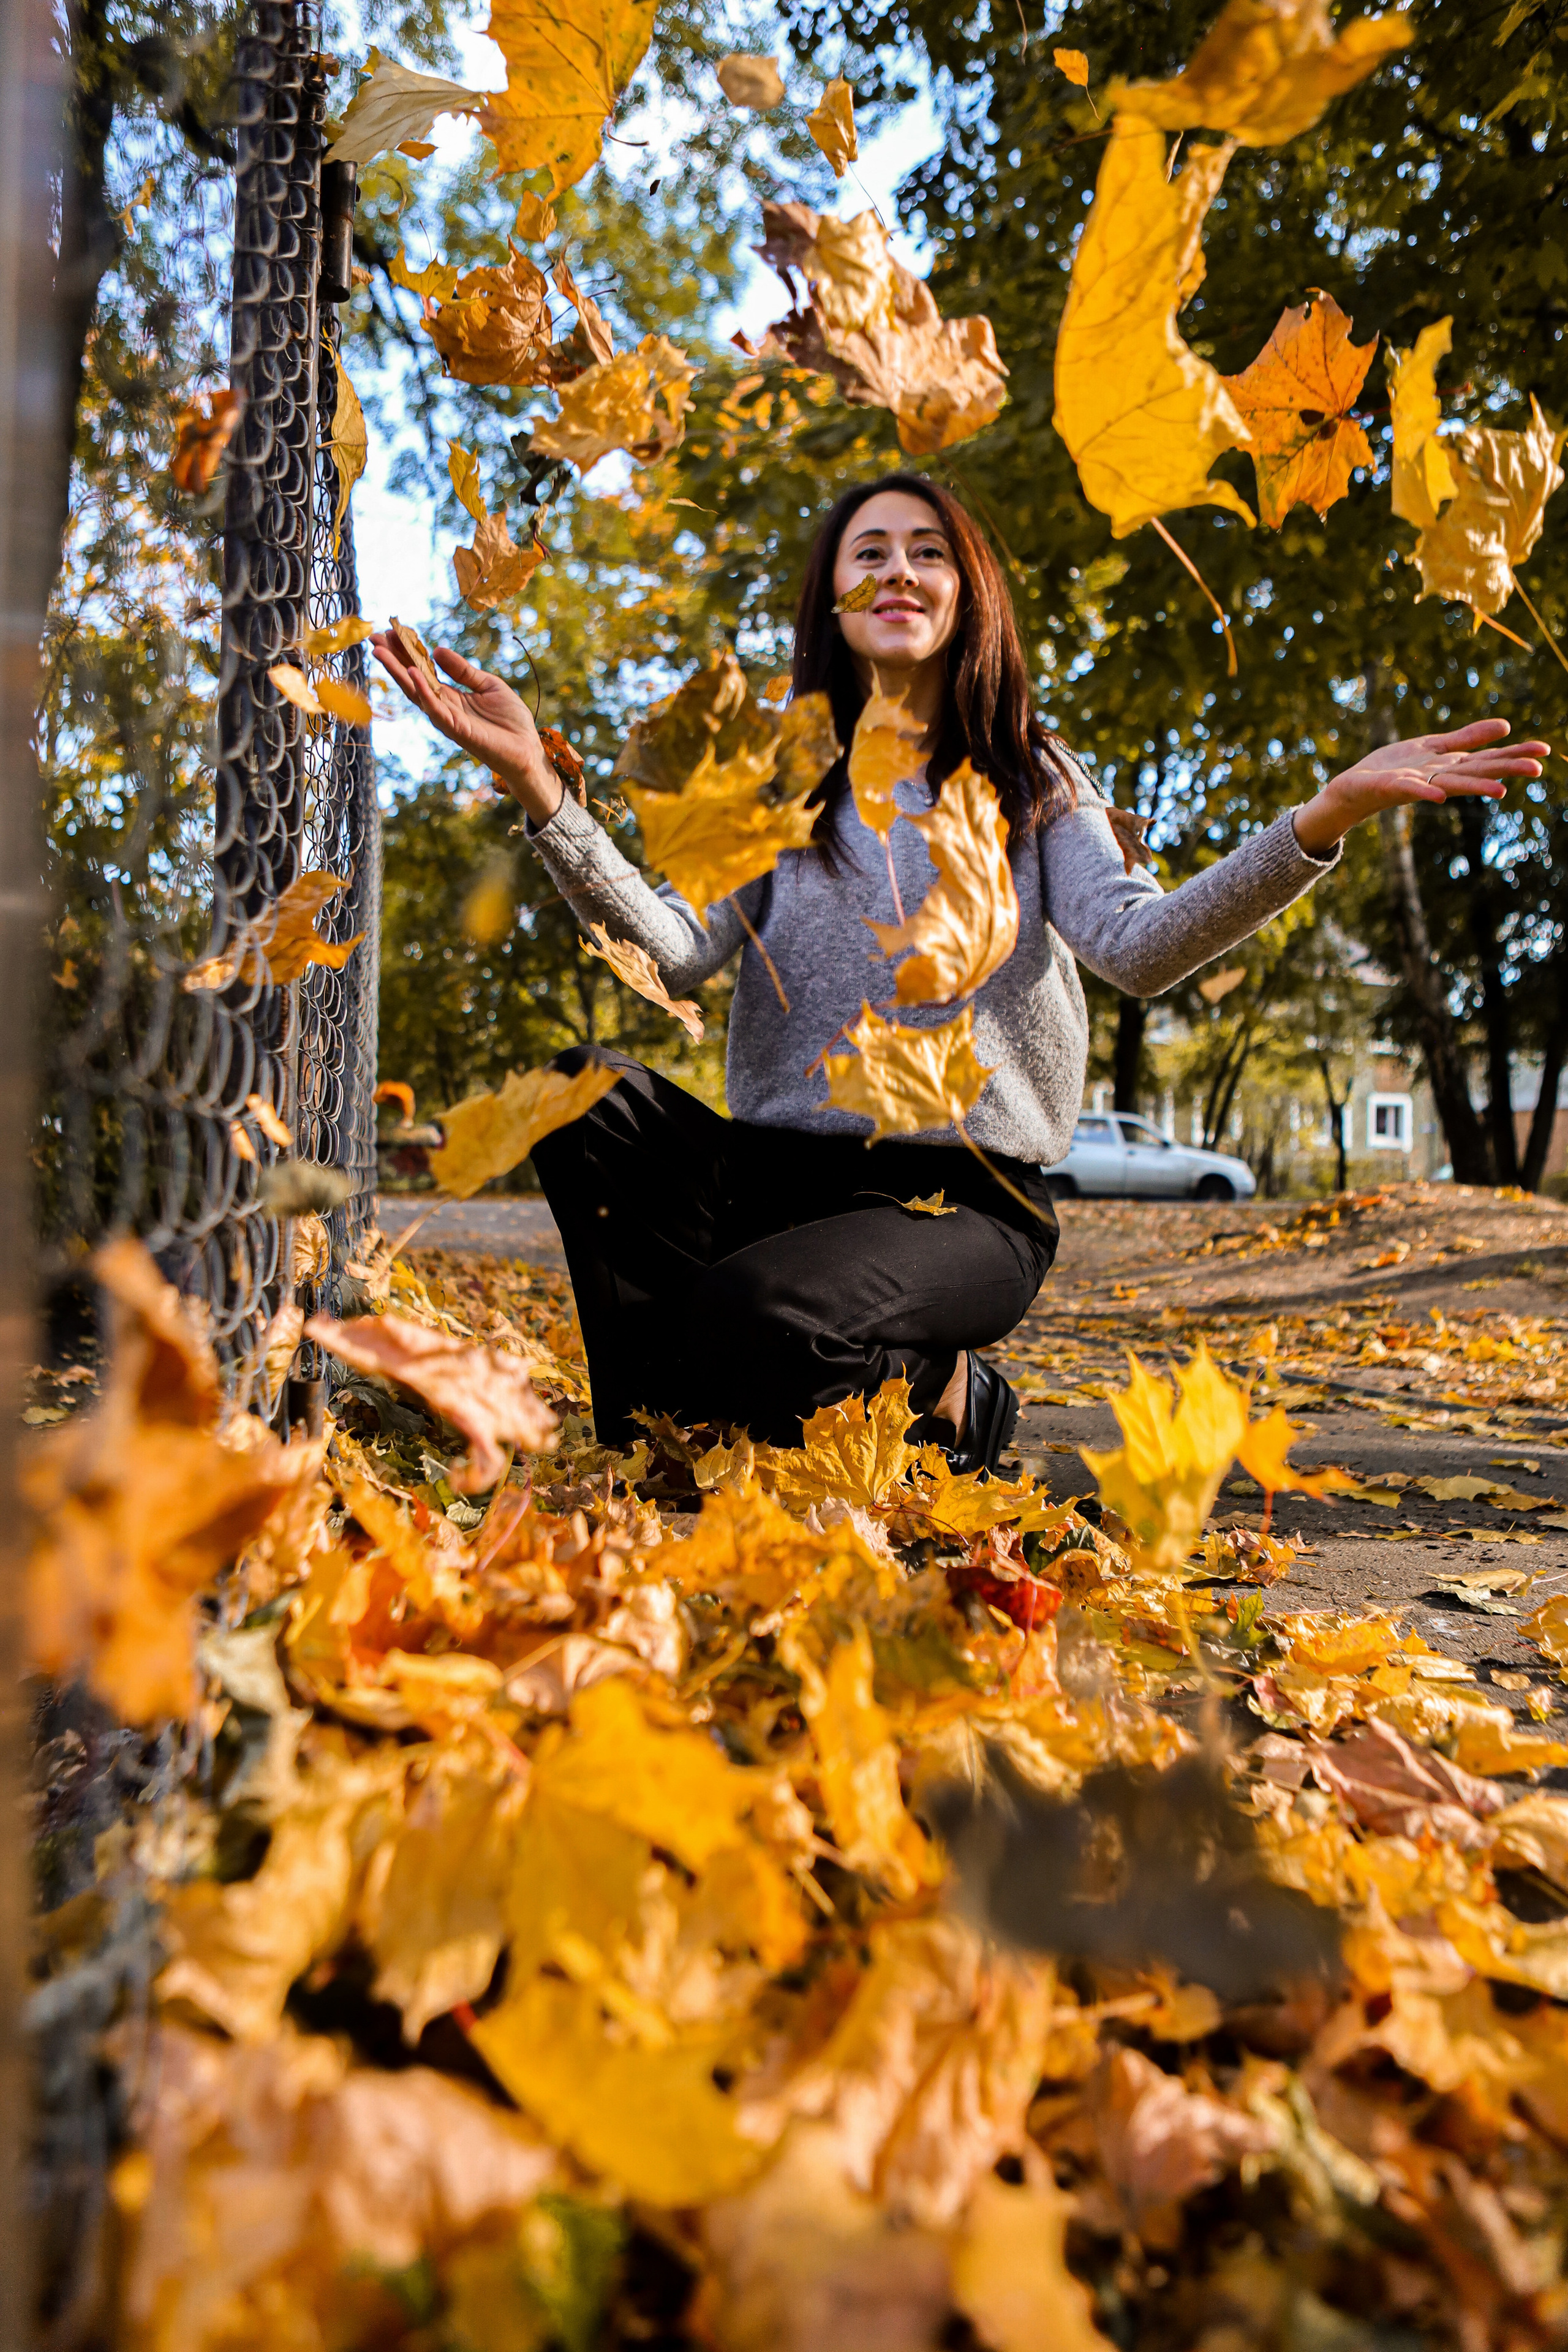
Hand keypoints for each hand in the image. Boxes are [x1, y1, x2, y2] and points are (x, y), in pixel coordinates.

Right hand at [370, 635, 563, 825]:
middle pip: (411, 679)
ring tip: (380, 651)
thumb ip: (463, 670)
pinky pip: (435, 708)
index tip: (390, 632)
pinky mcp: (457, 729)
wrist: (527, 747)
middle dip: (392, 659)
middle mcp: (442, 706)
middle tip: (373, 638)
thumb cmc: (510, 720)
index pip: (421, 670)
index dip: (405, 652)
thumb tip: (437, 650)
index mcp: (449, 695)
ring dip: (396, 671)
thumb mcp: (487, 684)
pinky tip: (410, 672)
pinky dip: (422, 690)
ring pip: (415, 692)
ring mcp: (447, 718)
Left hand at [1292, 719, 1548, 856]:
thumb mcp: (1435, 746)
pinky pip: (1410, 790)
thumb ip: (1468, 738)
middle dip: (1505, 770)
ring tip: (1500, 791)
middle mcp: (1439, 778)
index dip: (1515, 754)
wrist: (1355, 786)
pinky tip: (1439, 796)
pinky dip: (1425, 793)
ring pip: (1450, 785)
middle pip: (1476, 772)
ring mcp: (1417, 784)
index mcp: (1450, 766)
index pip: (1488, 758)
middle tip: (1536, 770)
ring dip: (1475, 788)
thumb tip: (1507, 726)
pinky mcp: (1392, 787)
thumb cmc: (1395, 768)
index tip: (1544, 750)